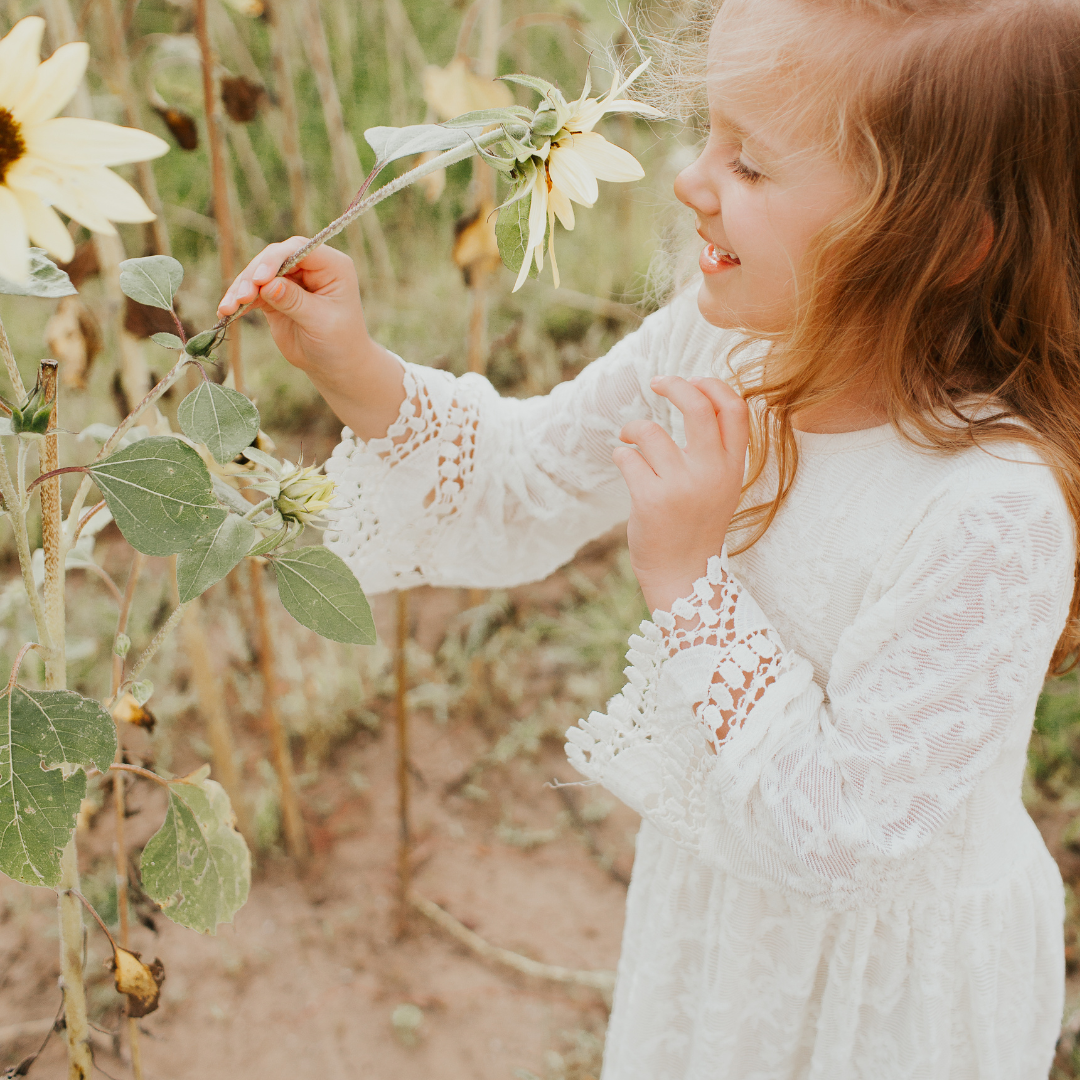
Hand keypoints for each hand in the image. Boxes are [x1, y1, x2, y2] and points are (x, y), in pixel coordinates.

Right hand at [216, 237, 404, 440]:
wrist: (335, 366)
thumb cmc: (339, 342)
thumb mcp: (320, 322)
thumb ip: (295, 301)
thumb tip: (268, 284)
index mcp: (332, 266)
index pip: (299, 249)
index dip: (276, 259)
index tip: (259, 280)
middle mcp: (310, 267)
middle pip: (274, 258)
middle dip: (253, 276)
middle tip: (240, 298)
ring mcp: (291, 279)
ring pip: (259, 274)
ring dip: (241, 289)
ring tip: (227, 308)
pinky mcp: (275, 295)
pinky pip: (253, 292)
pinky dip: (239, 301)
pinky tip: (225, 312)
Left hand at [613, 375, 748, 612]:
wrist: (685, 578)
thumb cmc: (697, 526)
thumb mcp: (721, 487)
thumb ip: (716, 451)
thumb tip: (697, 397)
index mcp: (733, 467)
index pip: (735, 409)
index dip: (713, 385)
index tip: (693, 380)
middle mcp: (711, 473)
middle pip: (698, 406)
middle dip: (674, 385)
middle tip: (657, 382)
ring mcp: (681, 486)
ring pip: (649, 431)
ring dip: (632, 429)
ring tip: (629, 440)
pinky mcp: (651, 499)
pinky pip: (627, 457)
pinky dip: (621, 455)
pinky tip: (626, 466)